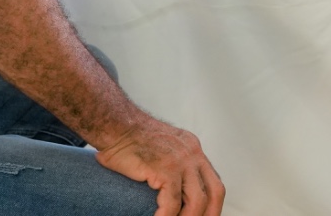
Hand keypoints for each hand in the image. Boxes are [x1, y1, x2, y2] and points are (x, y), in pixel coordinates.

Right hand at [95, 120, 224, 215]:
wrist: (115, 124)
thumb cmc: (129, 141)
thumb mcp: (162, 148)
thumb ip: (173, 165)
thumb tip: (171, 192)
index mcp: (193, 149)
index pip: (213, 181)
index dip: (213, 203)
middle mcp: (192, 153)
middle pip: (215, 191)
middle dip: (210, 214)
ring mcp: (181, 161)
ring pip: (197, 200)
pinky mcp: (165, 169)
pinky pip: (172, 203)